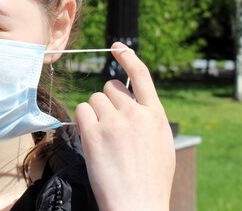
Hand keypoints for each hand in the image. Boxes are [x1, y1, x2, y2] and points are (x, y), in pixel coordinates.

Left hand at [74, 42, 174, 210]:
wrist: (137, 204)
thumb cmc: (149, 180)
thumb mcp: (160, 143)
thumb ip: (147, 119)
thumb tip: (131, 103)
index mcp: (155, 116)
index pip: (141, 76)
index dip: (128, 58)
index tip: (116, 46)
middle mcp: (135, 114)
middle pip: (110, 89)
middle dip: (106, 102)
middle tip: (110, 126)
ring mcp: (114, 122)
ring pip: (94, 100)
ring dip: (94, 114)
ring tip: (104, 139)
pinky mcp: (94, 133)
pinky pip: (81, 112)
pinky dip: (82, 122)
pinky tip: (92, 140)